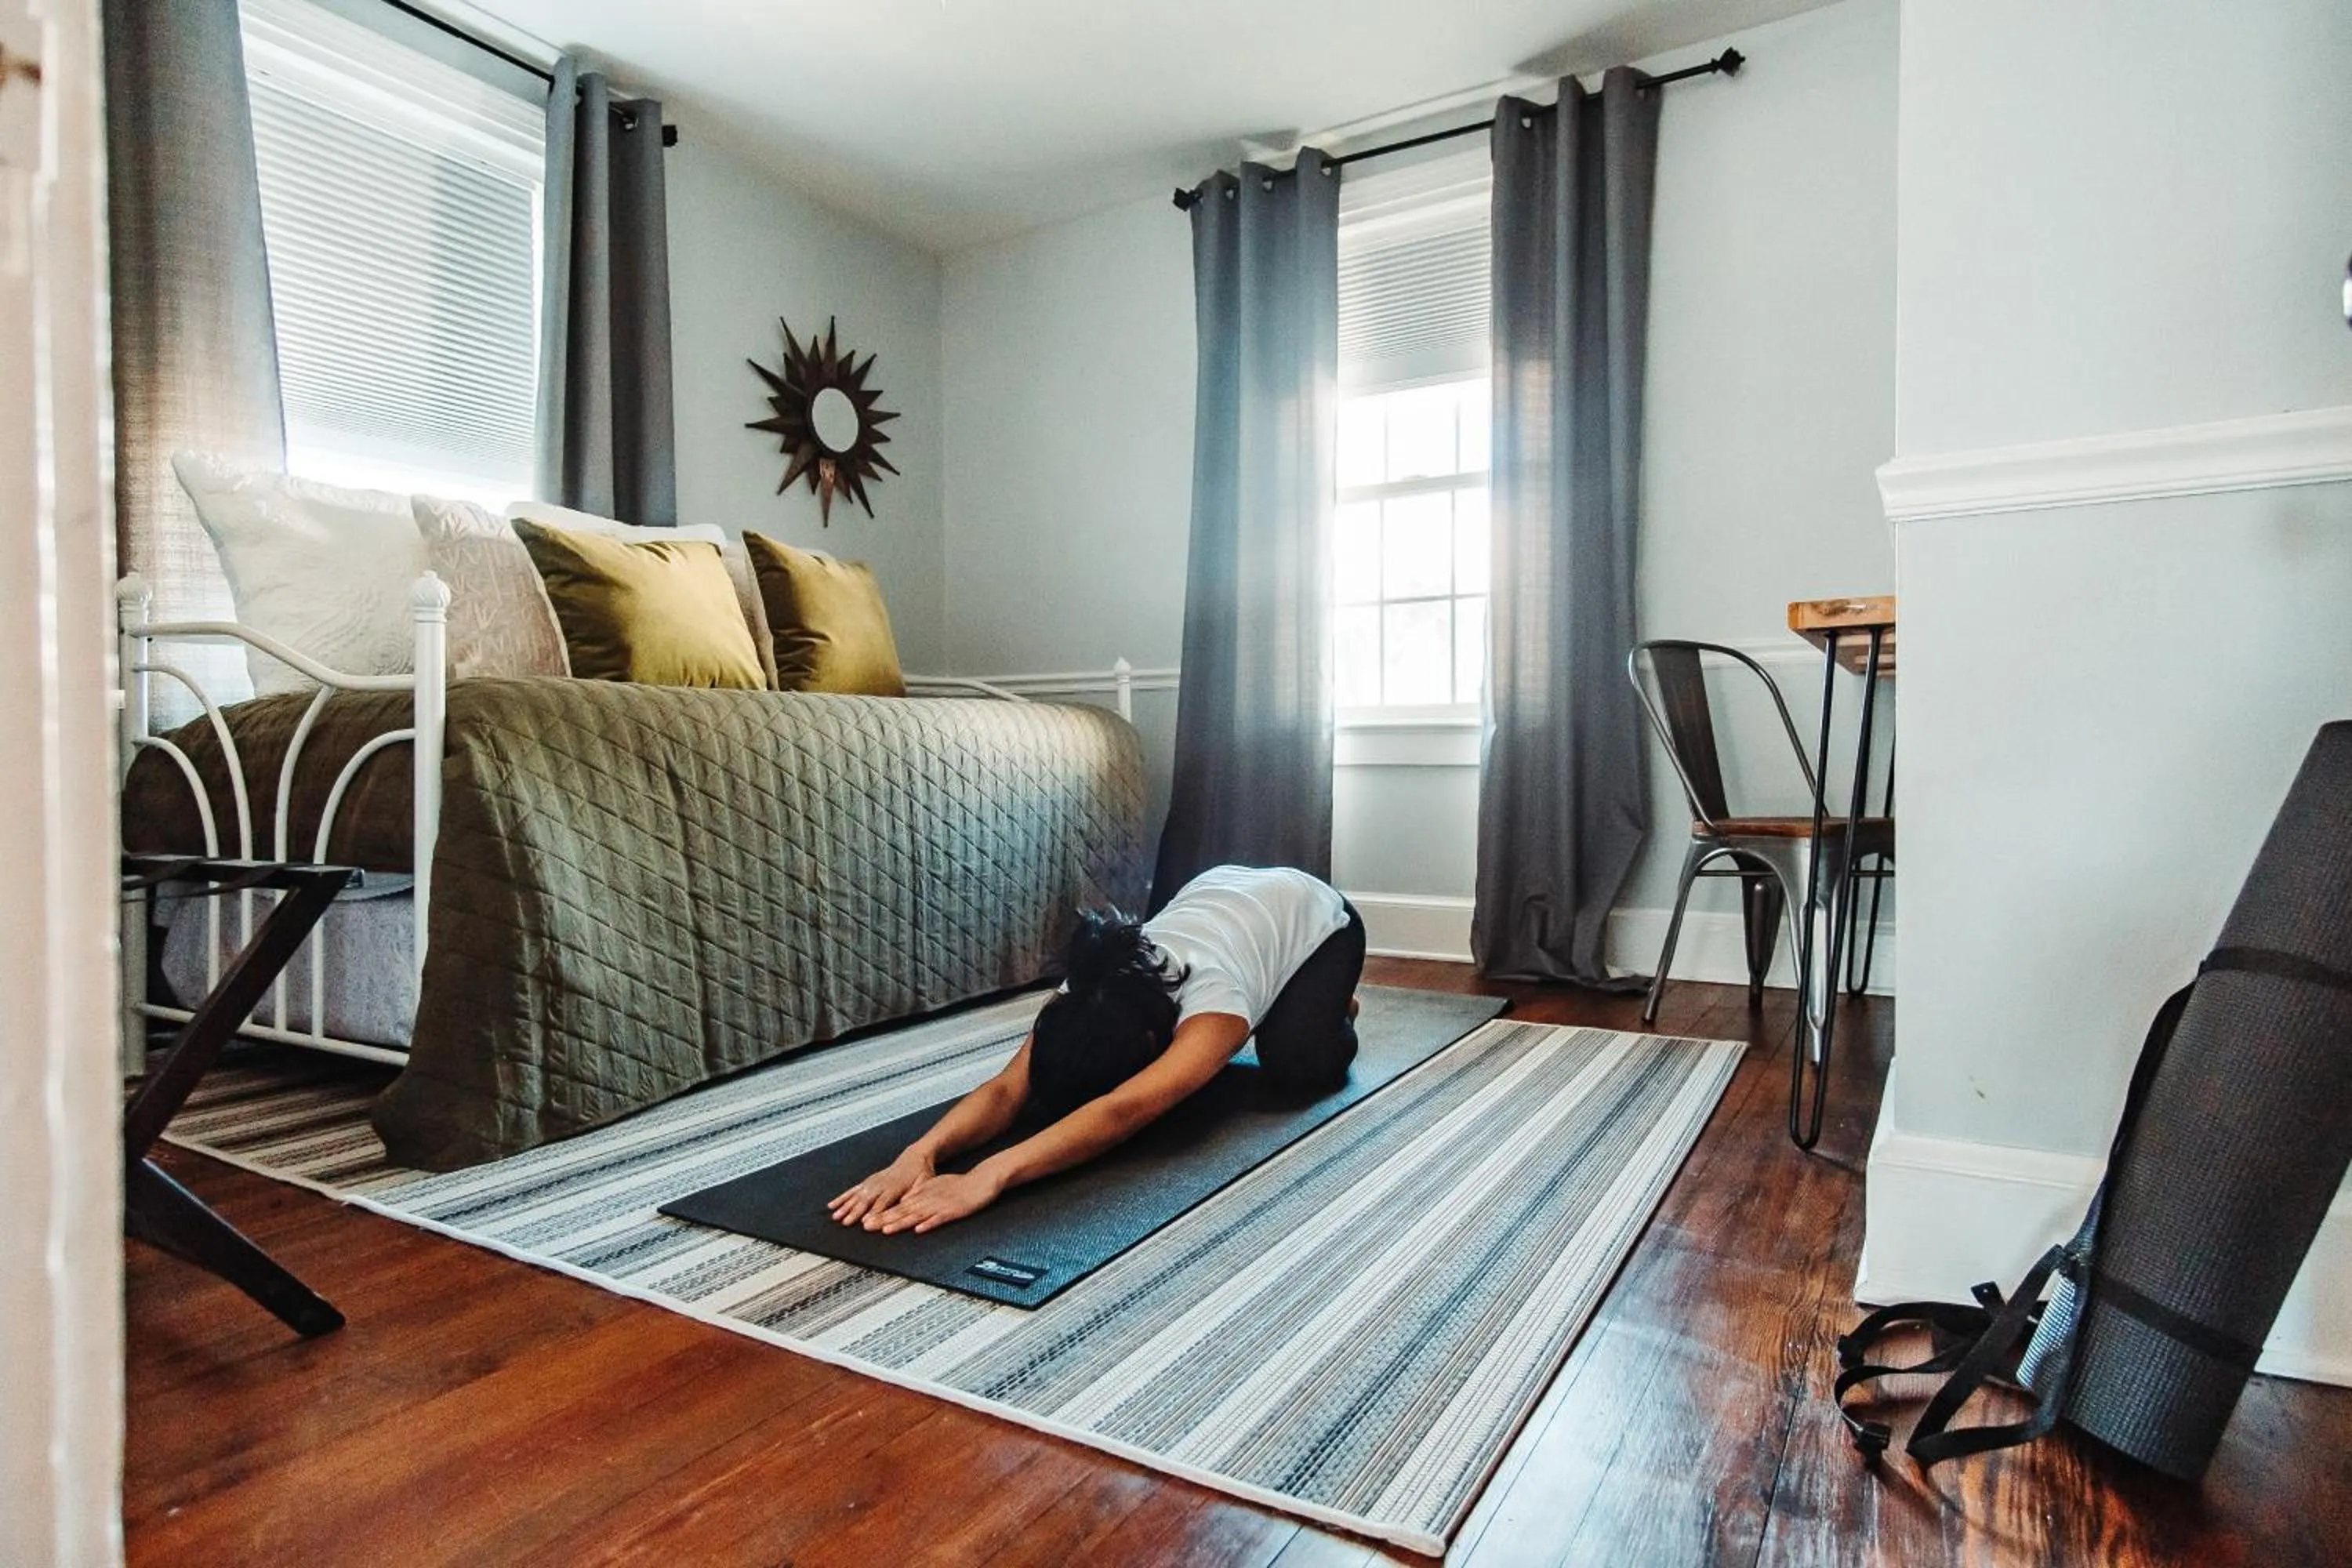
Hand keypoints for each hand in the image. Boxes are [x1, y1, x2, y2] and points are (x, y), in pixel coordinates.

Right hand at [829, 1148, 934, 1228]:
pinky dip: (843, 1197)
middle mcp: (882, 1184)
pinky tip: (833, 1204)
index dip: (874, 1212)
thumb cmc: (921, 1173)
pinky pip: (853, 1189)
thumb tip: (907, 1203)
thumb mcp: (925, 1183)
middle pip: (866, 1200)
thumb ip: (915, 1193)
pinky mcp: (869, 1181)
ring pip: (857, 1195)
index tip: (865, 1223)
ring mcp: (873, 1181)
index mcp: (896, 1187)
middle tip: (845, 1223)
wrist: (915, 1157)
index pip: (883, 1202)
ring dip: (845, 1206)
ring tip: (836, 1216)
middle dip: (855, 1212)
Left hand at [869, 1168, 1005, 1234]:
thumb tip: (904, 1201)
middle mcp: (928, 1199)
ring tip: (886, 1230)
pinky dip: (929, 1224)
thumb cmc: (960, 1185)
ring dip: (901, 1223)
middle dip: (884, 1220)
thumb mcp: (935, 1186)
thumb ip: (919, 1194)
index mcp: (923, 1194)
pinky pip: (939, 1219)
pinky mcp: (953, 1210)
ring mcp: (940, 1205)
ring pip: (917, 1216)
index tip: (867, 1221)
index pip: (898, 1206)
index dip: (882, 1214)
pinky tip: (919, 1229)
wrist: (982, 1180)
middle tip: (867, 1227)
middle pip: (903, 1211)